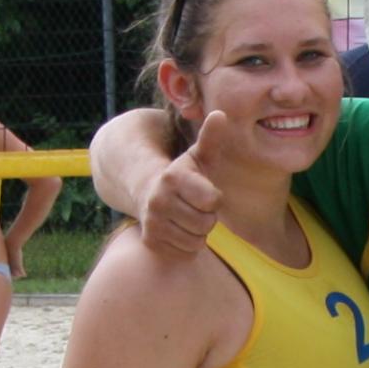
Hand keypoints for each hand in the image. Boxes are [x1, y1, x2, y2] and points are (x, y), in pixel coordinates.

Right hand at [140, 122, 226, 259]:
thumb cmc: (183, 175)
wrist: (147, 191)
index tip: (203, 191)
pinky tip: (178, 228)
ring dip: (198, 232)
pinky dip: (186, 244)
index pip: (213, 200)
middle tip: (194, 206)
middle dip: (206, 216)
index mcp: (173, 177)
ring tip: (186, 216)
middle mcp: (158, 200)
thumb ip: (211, 138)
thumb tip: (221, 114)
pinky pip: (185, 252)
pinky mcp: (150, 241)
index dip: (213, 197)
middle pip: (206, 223)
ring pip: (197, 241)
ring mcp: (152, 222)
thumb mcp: (197, 155)